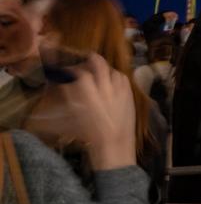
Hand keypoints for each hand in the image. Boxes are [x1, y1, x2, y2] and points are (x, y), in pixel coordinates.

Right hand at [29, 54, 136, 170]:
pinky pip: (123, 78)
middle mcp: (105, 88)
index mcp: (88, 95)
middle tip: (85, 61)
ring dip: (104, 69)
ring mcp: (120, 89)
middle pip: (99, 64)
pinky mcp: (130, 92)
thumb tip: (67, 84)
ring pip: (112, 70)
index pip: (81, 74)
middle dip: (91, 60)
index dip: (73, 70)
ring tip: (99, 73)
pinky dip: (116, 77)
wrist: (114, 143)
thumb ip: (71, 97)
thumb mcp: (74, 116)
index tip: (68, 70)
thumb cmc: (90, 135)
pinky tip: (112, 81)